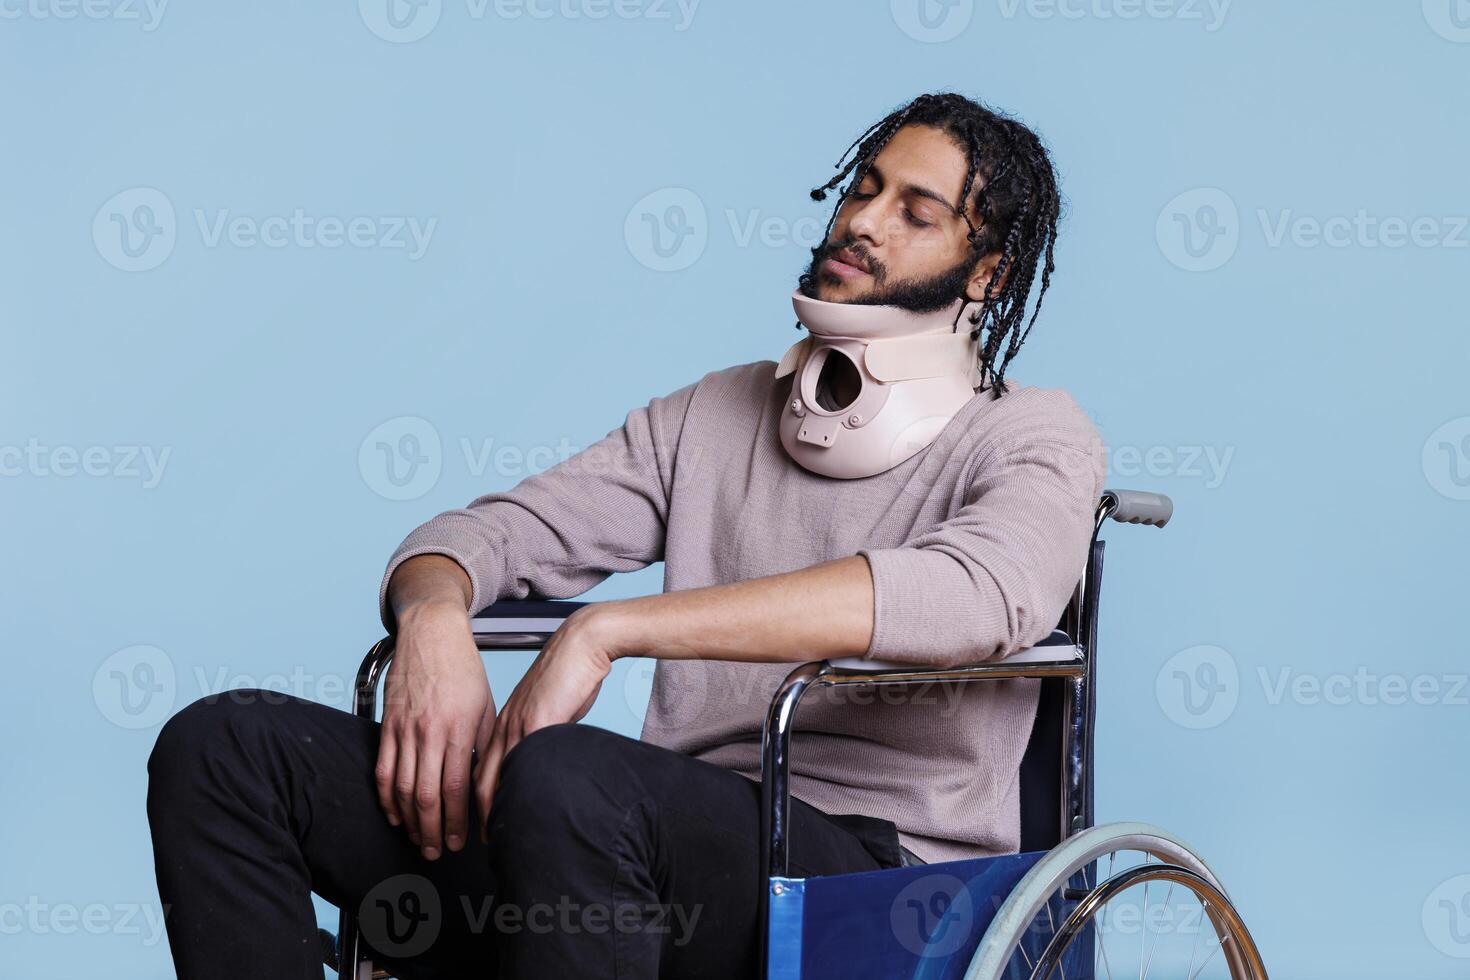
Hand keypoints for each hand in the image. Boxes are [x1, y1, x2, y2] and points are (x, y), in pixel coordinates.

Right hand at [376, 599, 492, 860]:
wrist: (432, 633)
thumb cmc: (465, 670)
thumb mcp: (487, 707)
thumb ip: (484, 746)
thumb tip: (487, 784)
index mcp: (459, 729)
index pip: (455, 788)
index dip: (456, 821)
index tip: (459, 842)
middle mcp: (429, 732)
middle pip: (426, 796)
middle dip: (430, 830)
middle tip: (435, 853)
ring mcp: (404, 728)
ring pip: (402, 788)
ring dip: (409, 820)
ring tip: (417, 840)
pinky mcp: (388, 723)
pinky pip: (383, 769)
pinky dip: (386, 797)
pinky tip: (394, 814)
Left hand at [473, 605, 618, 841]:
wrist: (580, 644)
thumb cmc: (569, 675)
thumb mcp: (545, 710)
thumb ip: (535, 735)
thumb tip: (537, 760)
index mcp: (502, 724)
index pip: (477, 770)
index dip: (470, 802)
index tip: (469, 825)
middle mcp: (504, 727)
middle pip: (477, 779)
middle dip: (470, 815)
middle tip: (471, 843)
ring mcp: (517, 726)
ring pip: (493, 777)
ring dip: (490, 811)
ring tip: (492, 837)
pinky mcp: (536, 723)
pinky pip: (520, 765)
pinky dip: (516, 791)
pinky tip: (521, 811)